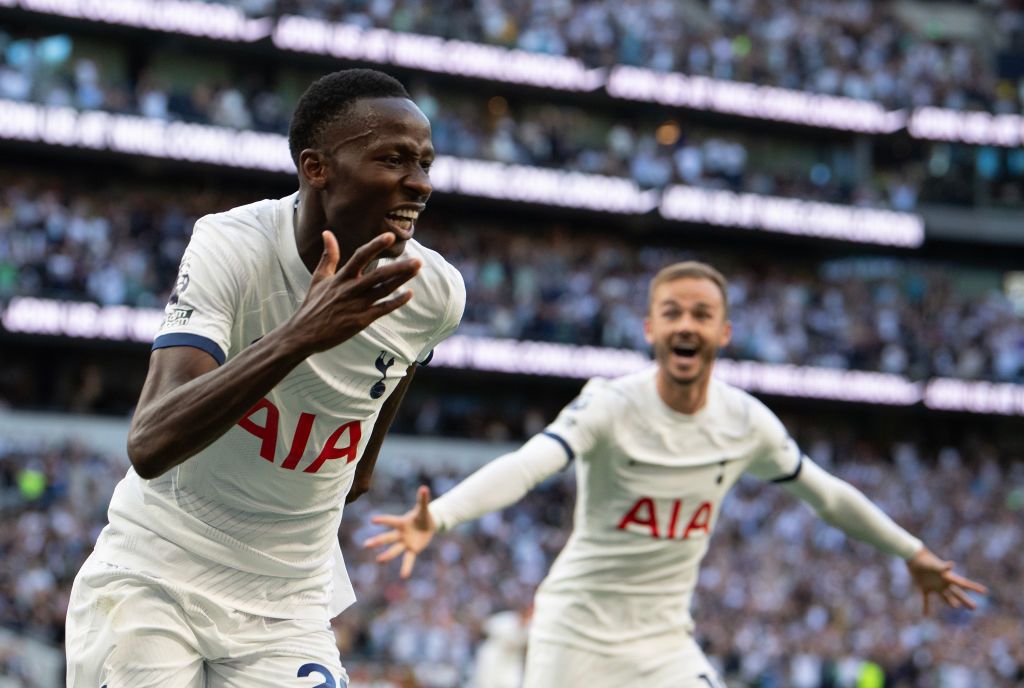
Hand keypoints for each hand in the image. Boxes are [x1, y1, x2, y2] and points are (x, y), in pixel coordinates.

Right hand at [290, 232, 419, 353]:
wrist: (304, 333)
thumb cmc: (312, 305)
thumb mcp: (319, 278)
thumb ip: (328, 256)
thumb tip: (327, 233)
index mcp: (341, 277)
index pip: (360, 257)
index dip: (375, 246)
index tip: (390, 237)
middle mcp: (350, 289)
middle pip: (378, 274)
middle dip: (399, 267)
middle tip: (418, 260)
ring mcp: (356, 305)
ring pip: (383, 290)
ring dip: (401, 280)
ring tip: (417, 270)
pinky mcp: (360, 320)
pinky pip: (382, 309)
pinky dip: (396, 302)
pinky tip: (409, 294)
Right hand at [363, 486, 435, 578]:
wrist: (428, 525)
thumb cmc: (422, 515)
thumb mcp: (423, 508)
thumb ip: (422, 499)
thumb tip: (424, 487)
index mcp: (401, 522)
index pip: (390, 521)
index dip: (382, 520)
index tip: (372, 520)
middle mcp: (400, 534)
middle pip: (388, 537)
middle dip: (377, 541)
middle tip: (366, 544)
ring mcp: (405, 543)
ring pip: (394, 550)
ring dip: (387, 555)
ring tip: (378, 560)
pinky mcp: (412, 549)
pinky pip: (408, 559)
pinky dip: (406, 567)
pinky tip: (403, 575)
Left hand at [905, 547, 986, 613]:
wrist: (913, 557)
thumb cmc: (926, 561)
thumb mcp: (935, 565)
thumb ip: (943, 567)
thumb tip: (952, 564)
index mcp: (948, 578)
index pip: (964, 584)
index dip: (974, 588)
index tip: (985, 591)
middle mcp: (943, 583)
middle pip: (957, 594)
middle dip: (965, 601)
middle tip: (974, 608)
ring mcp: (934, 586)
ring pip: (945, 597)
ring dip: (950, 602)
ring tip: (956, 606)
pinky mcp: (924, 587)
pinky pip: (926, 599)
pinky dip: (926, 607)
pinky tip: (926, 615)